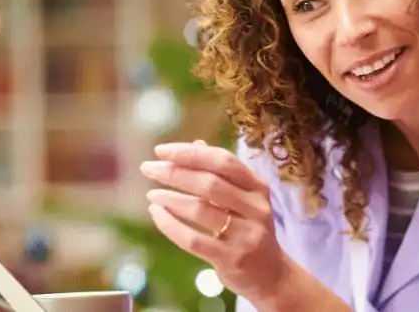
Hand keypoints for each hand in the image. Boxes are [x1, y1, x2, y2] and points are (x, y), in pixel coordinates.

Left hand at [140, 141, 288, 301]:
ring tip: (151, 194)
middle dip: (174, 172)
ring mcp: (246, 234)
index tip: (161, 150)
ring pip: (200, 209)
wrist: (271, 275)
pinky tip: (156, 214)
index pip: (223, 161)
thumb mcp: (244, 199)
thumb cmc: (250, 229)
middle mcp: (256, 208)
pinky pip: (193, 239)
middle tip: (148, 168)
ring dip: (170, 198)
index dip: (190, 153)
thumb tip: (196, 144)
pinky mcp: (231, 258)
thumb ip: (222, 173)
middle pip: (210, 182)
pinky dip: (170, 225)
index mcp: (258, 187)